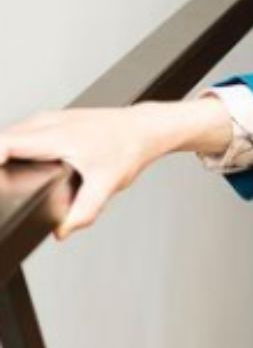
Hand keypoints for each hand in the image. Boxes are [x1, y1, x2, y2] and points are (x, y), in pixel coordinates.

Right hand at [0, 107, 162, 239]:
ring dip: (1, 154)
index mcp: (56, 136)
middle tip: (1, 186)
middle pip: (1, 139)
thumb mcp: (107, 184)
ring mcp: (47, 117)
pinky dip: (13, 147)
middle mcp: (47, 122)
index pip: (5, 143)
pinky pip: (21, 131)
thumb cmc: (128, 149)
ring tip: (5, 177)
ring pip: (9, 133)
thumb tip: (62, 230)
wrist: (145, 128)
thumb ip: (85, 211)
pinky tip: (17, 164)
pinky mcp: (49, 119)